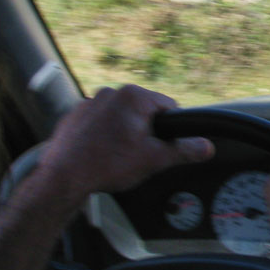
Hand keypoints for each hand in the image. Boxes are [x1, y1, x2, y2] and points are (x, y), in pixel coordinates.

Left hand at [34, 85, 213, 202]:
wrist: (63, 177)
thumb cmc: (106, 164)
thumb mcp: (155, 159)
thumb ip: (185, 150)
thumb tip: (206, 147)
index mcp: (134, 96)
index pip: (169, 107)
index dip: (172, 129)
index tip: (164, 145)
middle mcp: (111, 92)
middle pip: (144, 112)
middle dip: (146, 131)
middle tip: (140, 155)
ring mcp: (90, 102)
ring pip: (121, 117)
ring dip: (125, 132)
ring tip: (118, 156)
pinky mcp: (75, 115)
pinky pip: (100, 122)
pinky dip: (105, 135)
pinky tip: (102, 153)